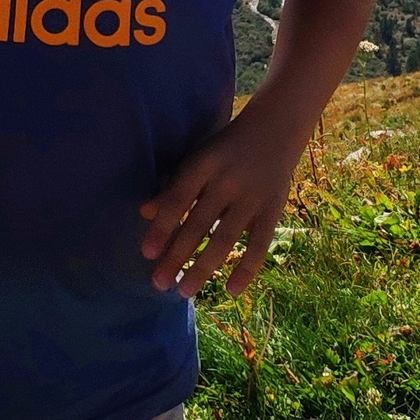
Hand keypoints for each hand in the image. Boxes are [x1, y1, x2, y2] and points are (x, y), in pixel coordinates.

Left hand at [139, 101, 305, 299]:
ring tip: (184, 291)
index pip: (179, 199)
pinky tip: (231, 290)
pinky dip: (247, 268)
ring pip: (224, 238)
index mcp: (204, 164)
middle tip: (159, 283)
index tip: (146, 253)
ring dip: (203, 267)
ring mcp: (252, 197)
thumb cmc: (226, 148)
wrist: (276, 128)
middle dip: (177, 256)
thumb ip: (175, 186)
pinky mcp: (273, 210)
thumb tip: (144, 213)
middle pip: (198, 224)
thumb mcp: (198, 157)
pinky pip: (259, 244)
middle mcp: (228, 181)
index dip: (162, 226)